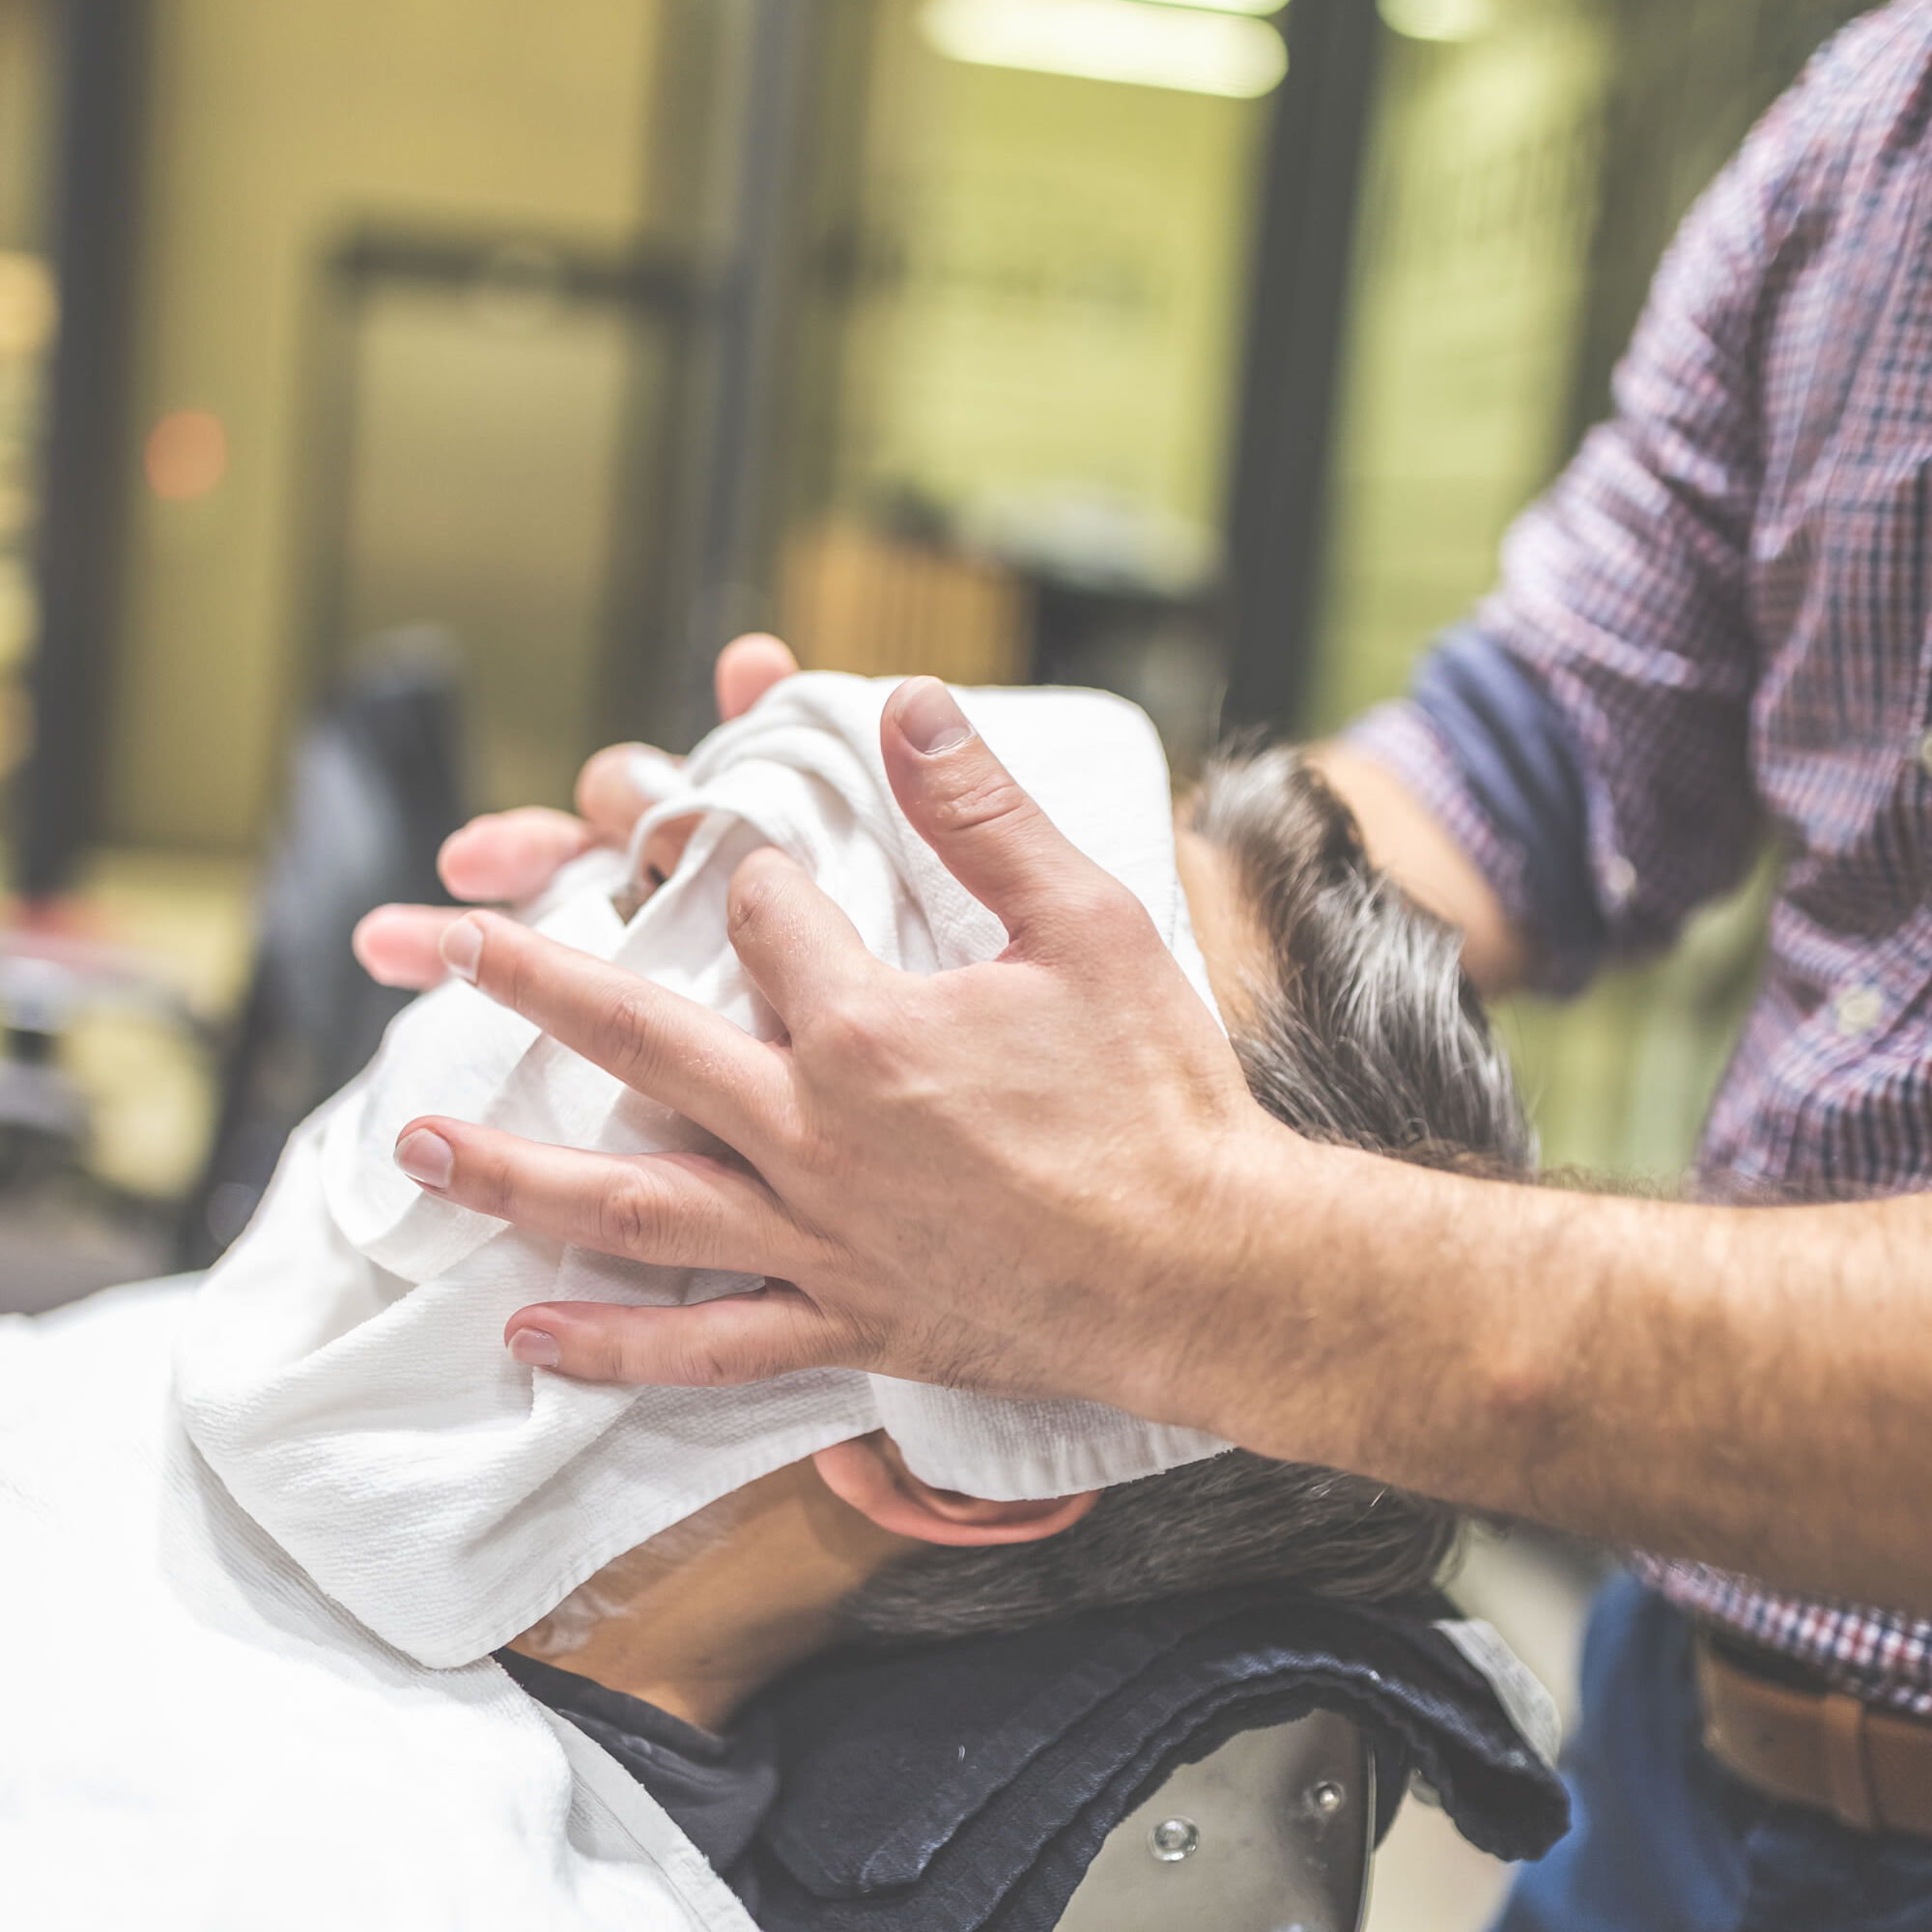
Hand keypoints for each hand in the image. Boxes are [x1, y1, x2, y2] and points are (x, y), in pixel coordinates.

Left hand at [391, 677, 1281, 1426]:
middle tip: (440, 946)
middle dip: (533, 979)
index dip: (748, 868)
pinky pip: (708, 1347)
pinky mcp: (844, 1321)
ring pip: (634, 1203)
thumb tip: (907, 701)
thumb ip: (983, 812)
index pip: (766, 913)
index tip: (738, 851)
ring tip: (417, 1145)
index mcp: (866, 1028)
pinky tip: (531, 1335)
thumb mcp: (1088, 925)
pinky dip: (615, 1348)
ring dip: (515, 1170)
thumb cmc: (1157, 1098)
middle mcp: (814, 1133)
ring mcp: (817, 1237)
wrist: (1209, 1269)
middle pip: (640, 1038)